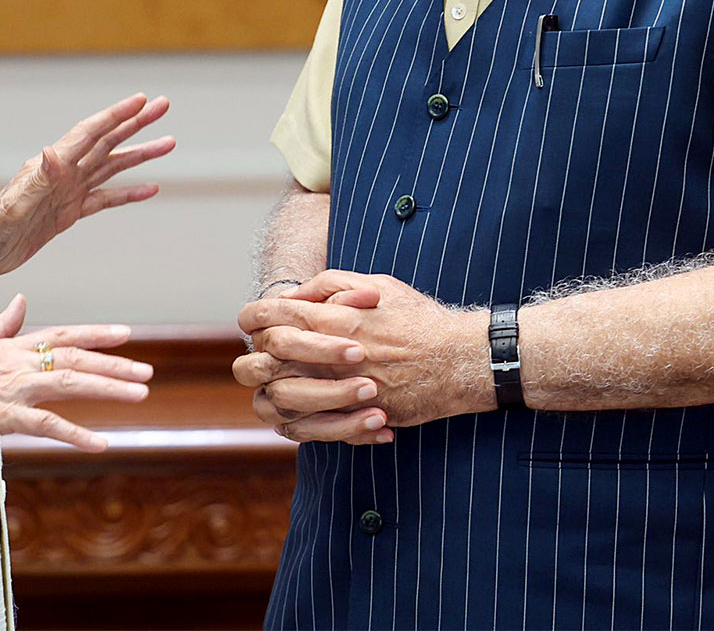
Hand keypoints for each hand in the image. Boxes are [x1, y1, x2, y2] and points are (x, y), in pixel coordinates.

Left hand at [0, 93, 174, 277]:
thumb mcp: (14, 205)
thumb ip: (37, 179)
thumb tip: (53, 151)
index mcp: (52, 165)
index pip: (90, 133)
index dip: (116, 115)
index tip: (141, 100)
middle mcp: (64, 172)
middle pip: (107, 141)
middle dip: (136, 123)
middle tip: (163, 105)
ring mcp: (69, 191)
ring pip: (112, 166)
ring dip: (140, 153)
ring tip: (167, 142)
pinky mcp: (69, 212)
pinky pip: (106, 199)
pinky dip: (129, 193)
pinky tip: (149, 188)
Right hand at [0, 293, 151, 451]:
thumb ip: (3, 325)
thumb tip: (21, 300)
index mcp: (11, 347)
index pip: (62, 335)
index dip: (95, 334)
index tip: (126, 334)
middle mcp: (16, 362)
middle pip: (74, 357)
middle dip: (114, 363)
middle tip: (147, 371)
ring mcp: (10, 388)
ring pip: (68, 383)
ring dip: (107, 388)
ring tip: (139, 394)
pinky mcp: (0, 416)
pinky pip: (44, 425)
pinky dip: (74, 433)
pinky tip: (100, 442)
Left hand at [235, 270, 489, 443]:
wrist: (459, 360)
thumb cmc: (418, 318)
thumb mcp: (375, 283)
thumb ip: (329, 285)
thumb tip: (292, 296)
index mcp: (328, 318)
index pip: (265, 316)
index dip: (254, 319)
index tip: (259, 323)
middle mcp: (326, 354)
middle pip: (262, 358)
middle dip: (260, 356)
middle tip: (271, 356)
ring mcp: (337, 389)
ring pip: (279, 397)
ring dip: (279, 391)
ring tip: (294, 384)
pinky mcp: (352, 418)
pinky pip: (310, 428)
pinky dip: (306, 420)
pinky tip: (317, 411)